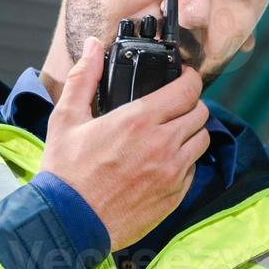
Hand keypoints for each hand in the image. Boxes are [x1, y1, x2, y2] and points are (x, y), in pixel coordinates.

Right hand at [40, 35, 211, 250]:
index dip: (189, 79)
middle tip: (173, 106)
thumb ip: (84, 78)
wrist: (67, 222)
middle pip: (200, 113)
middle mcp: (163, 144)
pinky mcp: (175, 195)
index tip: (183, 77)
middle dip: (189, 105)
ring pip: (202, 140)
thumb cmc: (66, 172)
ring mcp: (172, 172)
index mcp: (139, 120)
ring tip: (169, 134)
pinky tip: (162, 162)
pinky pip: (193, 169)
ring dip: (190, 132)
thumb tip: (94, 46)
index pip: (187, 89)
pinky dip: (184, 161)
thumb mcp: (66, 118)